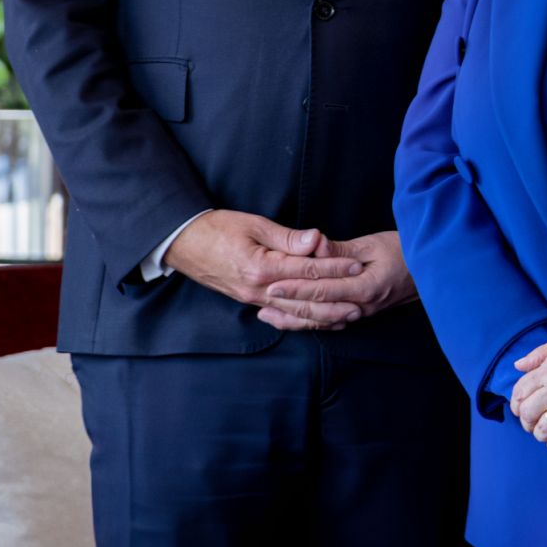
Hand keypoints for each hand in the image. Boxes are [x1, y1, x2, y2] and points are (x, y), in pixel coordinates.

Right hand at [164, 210, 362, 327]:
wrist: (184, 243)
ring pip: (295, 313)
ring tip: (347, 316)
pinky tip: (318, 321)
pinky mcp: (250, 301)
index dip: (334, 267)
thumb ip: (287, 237)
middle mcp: (259, 290)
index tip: (356, 265)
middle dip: (335, 300)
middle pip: (305, 299)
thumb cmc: (218, 228)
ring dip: (323, 317)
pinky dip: (302, 321)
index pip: (307, 270)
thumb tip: (315, 240)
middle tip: (362, 300)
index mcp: (261, 267)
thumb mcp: (254, 224)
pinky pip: (281, 316)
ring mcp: (253, 299)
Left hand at [259, 229, 417, 329]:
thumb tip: (315, 245)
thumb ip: (341, 249)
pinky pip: (332, 322)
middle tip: (262, 302)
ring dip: (294, 319)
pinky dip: (310, 322)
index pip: (321, 289)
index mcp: (364, 287)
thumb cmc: (404, 251)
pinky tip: (295, 320)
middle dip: (287, 307)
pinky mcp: (362, 313)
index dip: (294, 288)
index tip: (272, 285)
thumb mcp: (373, 244)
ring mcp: (362, 313)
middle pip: (317, 310)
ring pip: (322, 321)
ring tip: (268, 316)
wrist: (433, 270)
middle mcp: (361, 306)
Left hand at [510, 330, 546, 482]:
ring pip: (545, 429)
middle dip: (525, 420)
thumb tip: (519, 365)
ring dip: (539, 433)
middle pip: (529, 412)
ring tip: (541, 432)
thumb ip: (539, 355)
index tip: (518, 406)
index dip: (515, 401)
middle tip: (528, 422)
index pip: (521, 391)